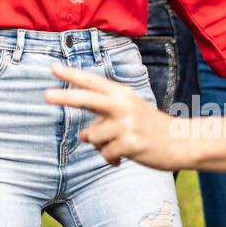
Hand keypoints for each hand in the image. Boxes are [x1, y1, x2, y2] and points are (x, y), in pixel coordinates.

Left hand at [44, 65, 187, 168]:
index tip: (52, 67)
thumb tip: (82, 136)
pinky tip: (126, 156)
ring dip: (101, 145)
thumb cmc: (148, 126)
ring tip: (120, 144)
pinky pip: (106, 154)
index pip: (92, 82)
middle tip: (45, 95)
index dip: (71, 75)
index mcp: (121, 94)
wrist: (181, 141)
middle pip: (87, 99)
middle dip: (65, 98)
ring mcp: (127, 124)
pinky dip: (112, 159)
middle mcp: (123, 105)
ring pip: (92, 137)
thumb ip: (102, 119)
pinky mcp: (131, 144)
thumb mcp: (128, 113)